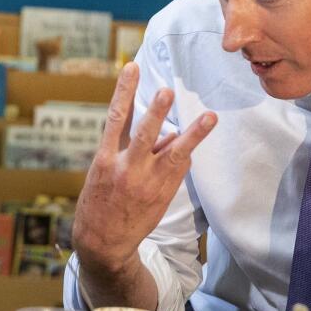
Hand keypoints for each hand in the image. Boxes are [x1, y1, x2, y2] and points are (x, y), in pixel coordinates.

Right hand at [73, 62, 216, 274]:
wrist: (102, 242)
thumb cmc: (100, 201)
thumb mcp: (102, 173)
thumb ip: (128, 150)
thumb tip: (165, 135)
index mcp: (104, 158)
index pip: (115, 118)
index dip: (124, 91)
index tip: (132, 68)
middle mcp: (124, 168)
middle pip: (144, 134)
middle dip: (156, 111)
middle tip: (167, 91)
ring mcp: (145, 183)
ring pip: (173, 154)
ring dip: (193, 134)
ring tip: (210, 117)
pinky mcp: (161, 196)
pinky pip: (178, 170)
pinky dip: (184, 156)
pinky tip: (189, 148)